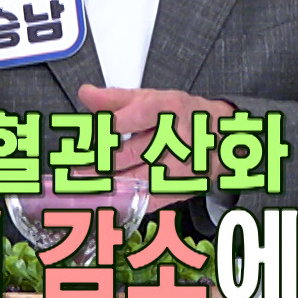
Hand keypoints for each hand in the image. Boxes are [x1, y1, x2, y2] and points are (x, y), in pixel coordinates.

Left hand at [77, 84, 235, 206]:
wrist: (225, 138)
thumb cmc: (185, 116)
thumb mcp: (153, 98)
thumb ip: (116, 98)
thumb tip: (87, 94)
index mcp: (168, 108)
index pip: (129, 119)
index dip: (102, 129)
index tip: (82, 138)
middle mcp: (177, 138)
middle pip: (128, 154)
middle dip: (96, 164)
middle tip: (72, 170)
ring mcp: (181, 167)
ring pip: (137, 180)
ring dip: (106, 186)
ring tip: (82, 187)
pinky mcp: (181, 188)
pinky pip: (148, 199)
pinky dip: (126, 202)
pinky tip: (107, 201)